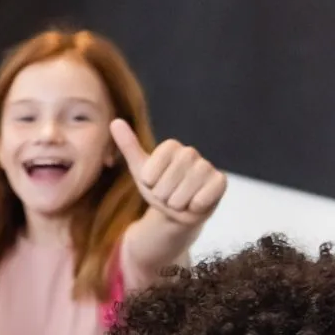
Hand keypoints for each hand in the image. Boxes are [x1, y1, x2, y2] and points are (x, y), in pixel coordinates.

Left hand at [111, 119, 226, 224]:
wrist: (175, 213)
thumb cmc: (158, 188)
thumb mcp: (140, 170)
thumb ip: (128, 146)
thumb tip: (114, 121)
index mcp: (172, 147)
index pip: (153, 166)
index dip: (150, 181)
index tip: (152, 183)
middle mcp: (191, 153)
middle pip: (169, 180)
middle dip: (163, 195)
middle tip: (167, 195)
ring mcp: (207, 167)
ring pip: (185, 191)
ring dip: (177, 203)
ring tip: (179, 200)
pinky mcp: (220, 182)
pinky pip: (203, 198)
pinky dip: (194, 206)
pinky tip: (194, 204)